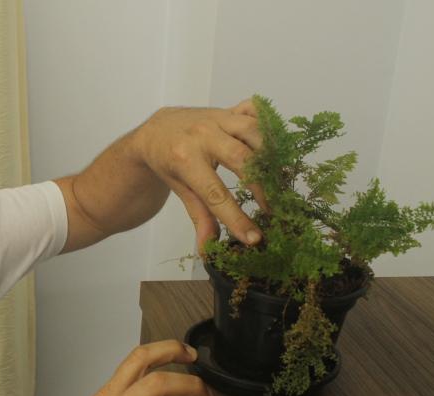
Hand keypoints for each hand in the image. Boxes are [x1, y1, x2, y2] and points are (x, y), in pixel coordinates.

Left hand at [134, 98, 267, 246]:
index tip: (254, 237)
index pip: (216, 194)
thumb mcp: (180, 190)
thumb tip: (209, 249)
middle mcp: (202, 135)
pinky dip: (265, 125)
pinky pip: (253, 110)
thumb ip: (198, 216)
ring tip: (277, 180)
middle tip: (272, 209)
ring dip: (269, 156)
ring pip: (252, 131)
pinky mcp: (228, 108)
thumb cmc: (169, 163)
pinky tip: (271, 146)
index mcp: (185, 159)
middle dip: (261, 187)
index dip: (236, 217)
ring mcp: (216, 117)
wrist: (157, 131)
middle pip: (242, 159)